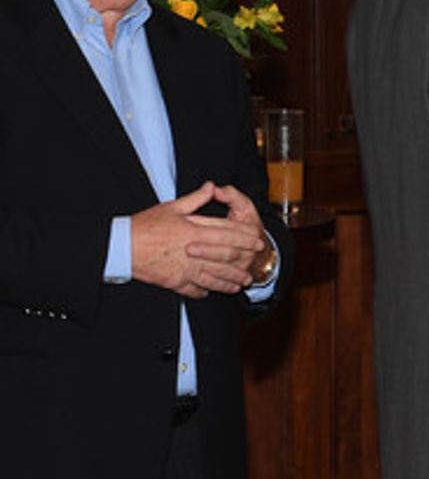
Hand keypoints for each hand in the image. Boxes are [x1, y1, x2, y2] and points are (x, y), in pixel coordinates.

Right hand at [130, 182, 265, 298]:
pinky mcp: (174, 281)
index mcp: (194, 230)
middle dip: (243, 261)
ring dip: (230, 280)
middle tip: (255, 264)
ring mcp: (185, 269)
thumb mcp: (171, 207)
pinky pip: (194, 289)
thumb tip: (211, 186)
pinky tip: (211, 292)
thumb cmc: (145, 225)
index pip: (227, 234)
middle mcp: (194, 251)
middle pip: (225, 257)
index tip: (257, 240)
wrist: (120, 247)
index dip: (245, 238)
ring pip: (214, 277)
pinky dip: (204, 291)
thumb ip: (195, 198)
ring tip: (241, 284)